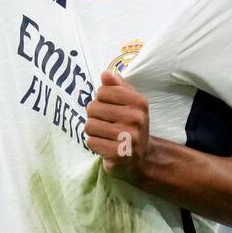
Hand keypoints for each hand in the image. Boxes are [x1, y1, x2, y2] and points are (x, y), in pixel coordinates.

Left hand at [86, 68, 150, 182]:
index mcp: (139, 101)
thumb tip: (105, 74)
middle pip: (92, 108)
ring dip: (93, 131)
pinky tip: (106, 146)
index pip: (102, 91)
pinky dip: (95, 144)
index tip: (110, 109)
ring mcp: (129, 136)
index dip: (100, 100)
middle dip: (94, 116)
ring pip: (89, 125)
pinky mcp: (119, 153)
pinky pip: (91, 142)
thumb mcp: (129, 103)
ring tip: (105, 135)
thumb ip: (117, 86)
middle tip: (106, 124)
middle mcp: (136, 117)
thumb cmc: (131, 126)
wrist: (142, 158)